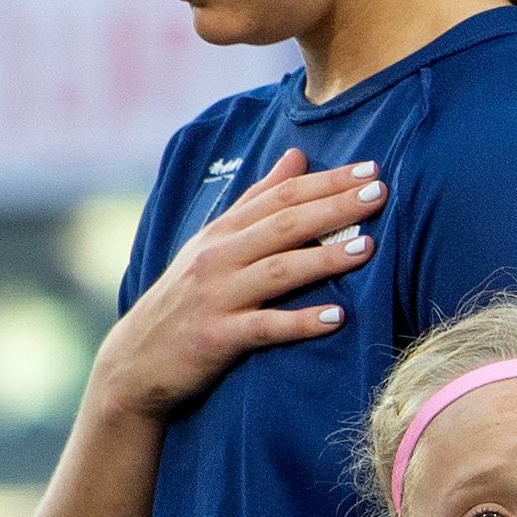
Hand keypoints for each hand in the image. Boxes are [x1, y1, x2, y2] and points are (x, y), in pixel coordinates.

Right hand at [89, 150, 384, 422]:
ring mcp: (217, 296)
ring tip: (368, 247)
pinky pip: (265, 327)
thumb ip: (257, 201)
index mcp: (223, 231)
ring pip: (277, 271)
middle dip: (333, 207)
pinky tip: (338, 317)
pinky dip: (301, 322)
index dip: (326, 181)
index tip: (371, 169)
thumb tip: (297, 156)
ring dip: (325, 259)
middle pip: (284, 225)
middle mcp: (219, 257)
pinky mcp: (217, 337)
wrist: (136, 360)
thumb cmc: (186, 297)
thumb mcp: (214, 242)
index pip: (280, 197)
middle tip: (380, 193)